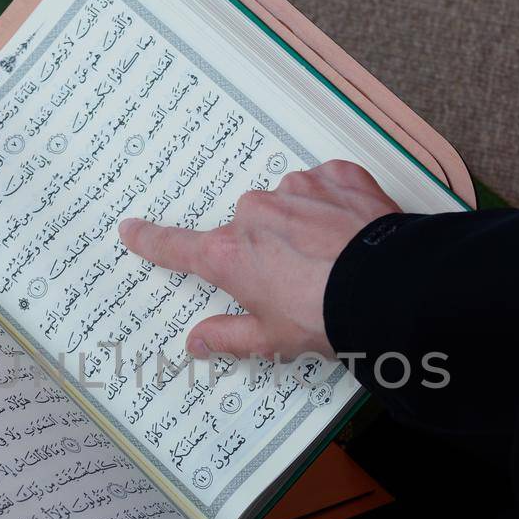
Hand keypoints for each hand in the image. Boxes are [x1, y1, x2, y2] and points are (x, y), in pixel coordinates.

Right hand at [118, 160, 398, 359]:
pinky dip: (335, 205)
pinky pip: (327, 187)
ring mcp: (296, 189)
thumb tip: (196, 341)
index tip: (131, 229)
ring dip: (302, 224)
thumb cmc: (325, 317)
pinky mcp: (336, 176)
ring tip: (333, 258)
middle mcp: (255, 214)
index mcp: (230, 255)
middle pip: (249, 229)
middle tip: (299, 279)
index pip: (177, 247)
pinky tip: (351, 232)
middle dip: (267, 249)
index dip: (151, 240)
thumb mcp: (272, 338)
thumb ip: (228, 336)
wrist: (388, 287)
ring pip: (289, 204)